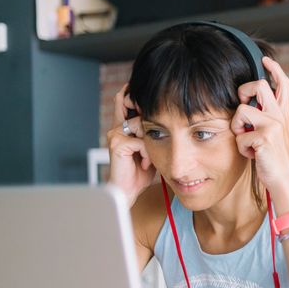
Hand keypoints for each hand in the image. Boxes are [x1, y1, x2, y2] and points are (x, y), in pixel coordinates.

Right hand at [106, 84, 154, 207]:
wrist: (128, 191)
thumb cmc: (140, 172)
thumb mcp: (151, 149)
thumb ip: (154, 134)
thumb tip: (173, 120)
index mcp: (124, 127)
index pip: (125, 100)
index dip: (136, 96)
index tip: (154, 100)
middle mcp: (117, 127)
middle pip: (136, 109)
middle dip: (148, 121)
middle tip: (152, 143)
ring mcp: (115, 134)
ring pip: (142, 126)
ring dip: (150, 143)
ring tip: (147, 158)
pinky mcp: (117, 144)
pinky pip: (140, 142)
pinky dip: (146, 154)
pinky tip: (143, 164)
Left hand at [230, 56, 288, 197]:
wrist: (284, 182)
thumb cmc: (274, 162)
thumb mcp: (275, 138)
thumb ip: (268, 123)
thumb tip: (252, 110)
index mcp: (283, 115)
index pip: (282, 84)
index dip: (273, 69)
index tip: (265, 59)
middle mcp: (280, 116)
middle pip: (259, 85)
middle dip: (243, 91)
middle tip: (242, 110)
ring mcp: (274, 125)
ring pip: (241, 110)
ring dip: (237, 128)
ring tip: (247, 143)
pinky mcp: (265, 137)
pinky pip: (240, 136)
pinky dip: (242, 149)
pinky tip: (252, 156)